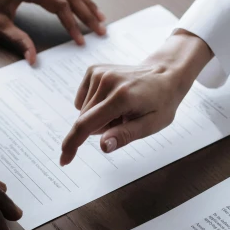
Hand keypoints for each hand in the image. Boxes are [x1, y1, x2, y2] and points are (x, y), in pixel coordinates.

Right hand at [60, 30, 212, 164]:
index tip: (64, 160)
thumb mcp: (151, 125)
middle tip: (124, 120)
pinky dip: (95, 105)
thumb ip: (125, 135)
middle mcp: (107, 81)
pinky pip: (83, 100)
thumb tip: (103, 146)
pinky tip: (113, 100)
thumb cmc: (161, 103)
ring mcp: (99, 72)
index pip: (87, 125)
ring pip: (84, 111)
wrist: (165, 74)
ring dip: (99, 116)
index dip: (72, 144)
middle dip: (100, 128)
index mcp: (121, 97)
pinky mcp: (94, 70)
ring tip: (122, 109)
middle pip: (86, 120)